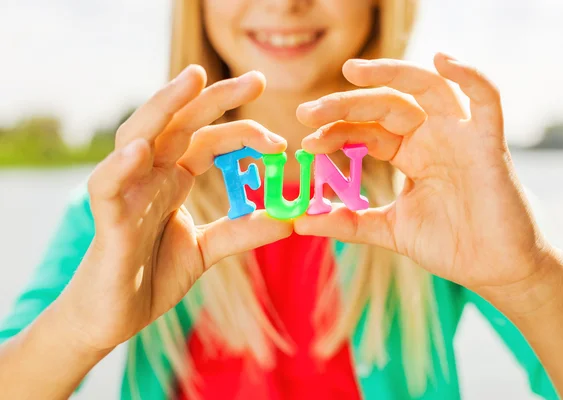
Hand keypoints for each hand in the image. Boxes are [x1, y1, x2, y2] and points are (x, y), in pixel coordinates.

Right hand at [58, 67, 291, 350]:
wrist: (115, 316)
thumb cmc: (153, 274)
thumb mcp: (208, 250)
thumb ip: (242, 232)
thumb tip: (289, 221)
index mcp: (173, 177)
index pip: (209, 140)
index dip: (244, 133)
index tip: (281, 143)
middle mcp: (150, 174)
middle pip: (180, 123)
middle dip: (215, 97)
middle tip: (257, 79)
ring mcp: (126, 191)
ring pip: (138, 136)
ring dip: (164, 107)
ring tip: (193, 80)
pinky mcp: (106, 220)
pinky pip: (108, 186)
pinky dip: (121, 166)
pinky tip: (141, 149)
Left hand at [295, 54, 551, 298]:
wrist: (492, 270)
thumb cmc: (448, 245)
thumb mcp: (389, 229)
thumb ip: (348, 222)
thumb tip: (299, 221)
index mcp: (408, 154)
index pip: (366, 131)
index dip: (335, 132)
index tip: (305, 143)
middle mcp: (431, 137)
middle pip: (385, 105)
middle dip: (346, 105)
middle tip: (308, 112)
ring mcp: (459, 136)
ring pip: (425, 90)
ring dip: (391, 74)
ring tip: (352, 71)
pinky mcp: (488, 143)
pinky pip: (486, 100)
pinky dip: (470, 75)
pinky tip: (443, 60)